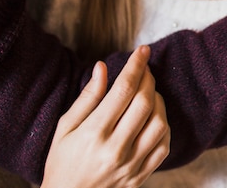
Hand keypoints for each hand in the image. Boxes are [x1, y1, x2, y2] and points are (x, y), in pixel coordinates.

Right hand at [40, 46, 169, 187]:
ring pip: (160, 123)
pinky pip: (164, 146)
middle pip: (145, 103)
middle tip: (144, 69)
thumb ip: (87, 97)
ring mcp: (131, 164)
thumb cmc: (62, 162)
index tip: (142, 51)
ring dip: (159, 101)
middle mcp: (116, 149)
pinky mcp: (141, 175)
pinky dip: (164, 127)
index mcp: (94, 134)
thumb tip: (102, 67)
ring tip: (148, 93)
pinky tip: (154, 117)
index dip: (135, 66)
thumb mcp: (65, 128)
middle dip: (148, 79)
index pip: (123, 90)